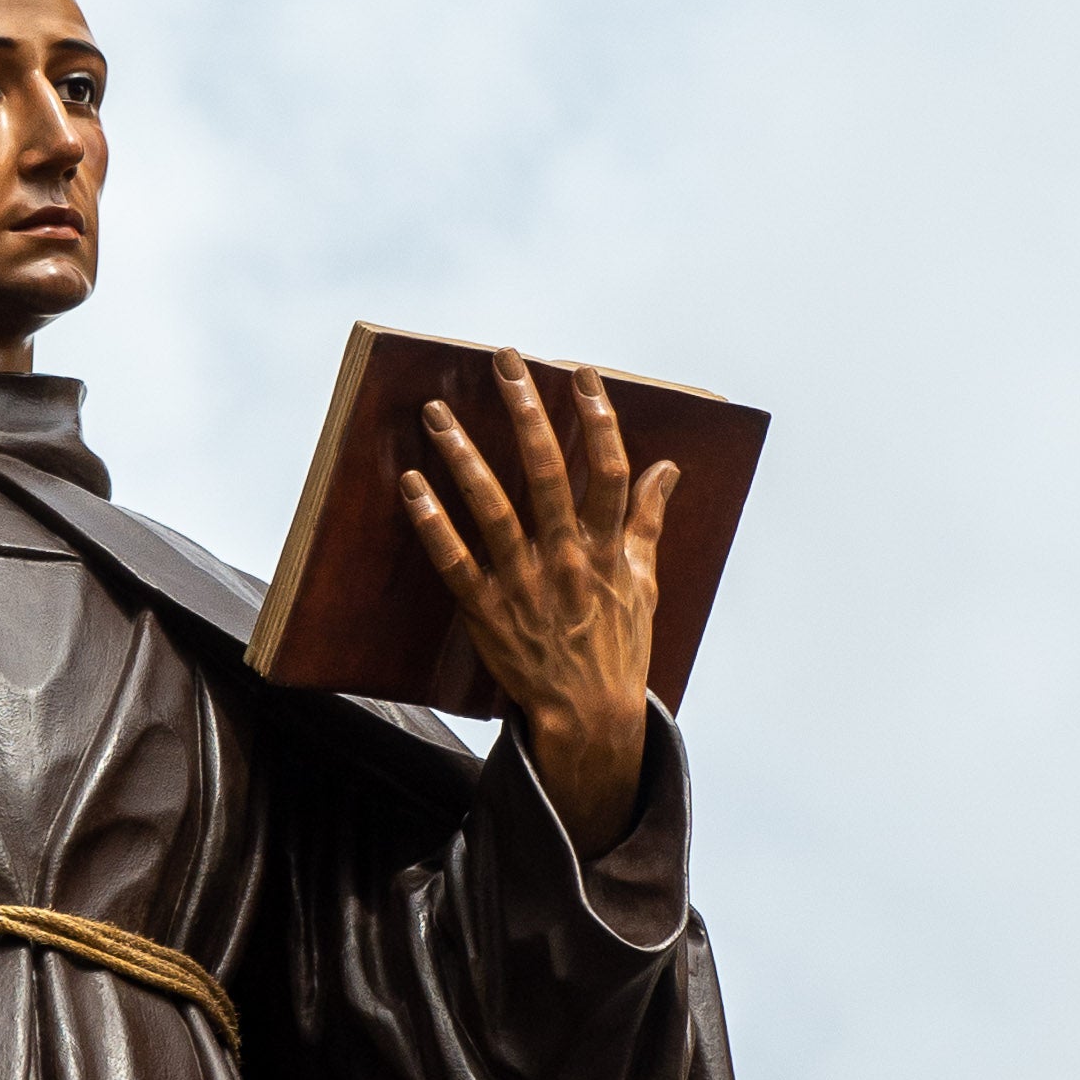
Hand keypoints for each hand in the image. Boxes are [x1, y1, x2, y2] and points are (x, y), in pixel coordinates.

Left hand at [400, 357, 676, 860]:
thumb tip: (668, 468)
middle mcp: (568, 558)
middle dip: (526, 411)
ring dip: (463, 457)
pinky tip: (412, 485)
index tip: (579, 372)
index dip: (596, 416)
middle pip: (549, 472)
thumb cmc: (617, 645)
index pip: (608, 468)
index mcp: (608, 547)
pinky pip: (455, 561)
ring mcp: (526, 584)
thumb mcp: (644, 581)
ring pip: (493, 508)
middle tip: (504, 362)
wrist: (589, 717)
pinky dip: (432, 523)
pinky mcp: (488, 611)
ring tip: (437, 412)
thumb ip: (649, 520)